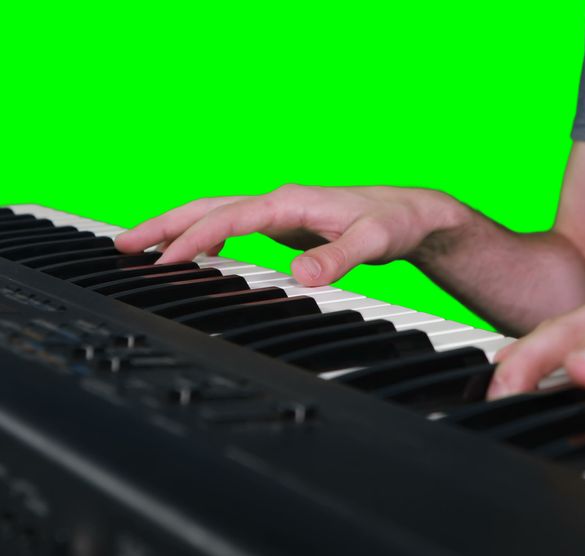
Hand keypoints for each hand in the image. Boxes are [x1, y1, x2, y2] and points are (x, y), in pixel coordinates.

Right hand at [116, 184, 468, 285]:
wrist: (414, 213)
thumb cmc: (395, 222)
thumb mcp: (373, 244)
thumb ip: (337, 259)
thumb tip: (301, 276)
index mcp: (290, 202)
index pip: (229, 218)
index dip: (194, 238)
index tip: (165, 261)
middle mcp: (280, 202)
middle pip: (209, 208)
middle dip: (164, 224)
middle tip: (122, 246)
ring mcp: (280, 212)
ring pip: (217, 214)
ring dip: (178, 228)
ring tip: (141, 248)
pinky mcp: (286, 224)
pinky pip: (234, 227)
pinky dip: (207, 237)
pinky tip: (199, 257)